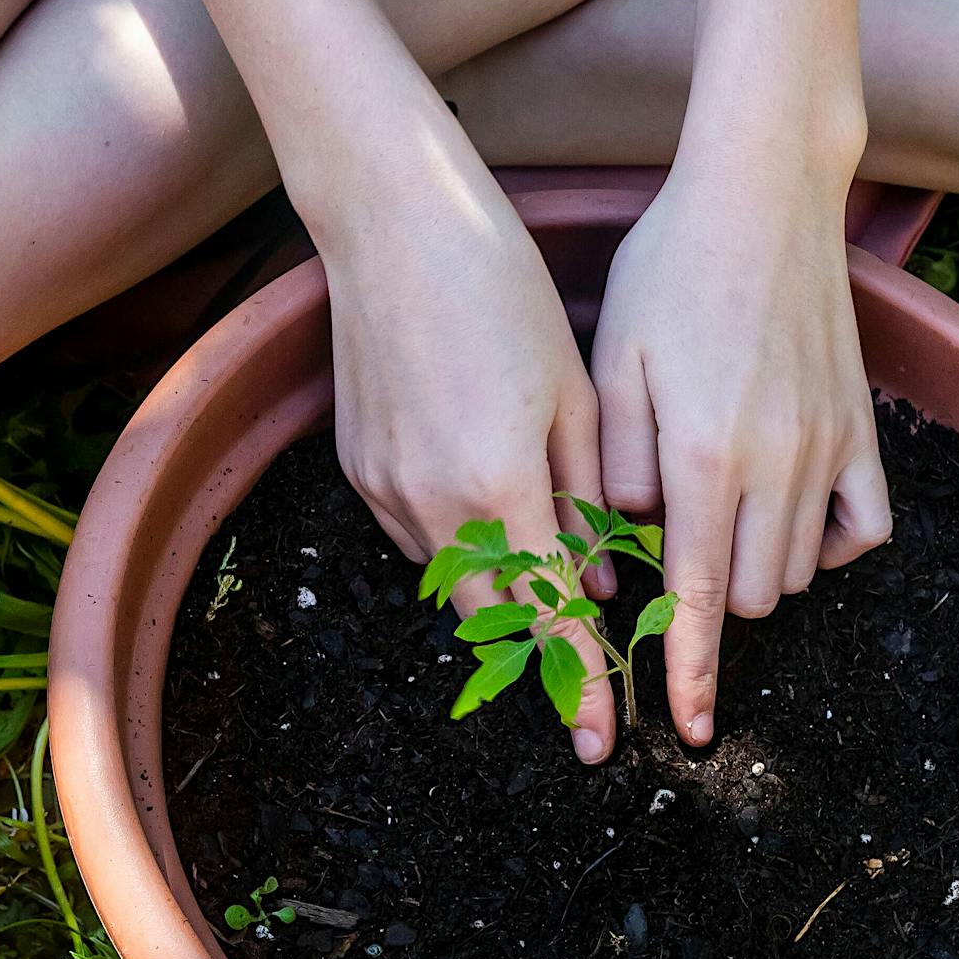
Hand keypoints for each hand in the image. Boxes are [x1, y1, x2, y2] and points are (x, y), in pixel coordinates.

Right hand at [321, 182, 620, 763]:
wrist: (391, 221)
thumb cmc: (501, 289)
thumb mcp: (574, 394)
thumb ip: (587, 498)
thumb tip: (598, 581)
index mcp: (498, 484)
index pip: (549, 612)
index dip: (578, 681)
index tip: (602, 737)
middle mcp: (431, 501)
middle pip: (492, 619)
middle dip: (537, 661)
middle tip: (583, 693)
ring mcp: (384, 487)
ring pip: (452, 583)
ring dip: (499, 602)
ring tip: (545, 599)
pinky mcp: (357, 467)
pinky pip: (416, 540)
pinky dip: (460, 553)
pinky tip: (491, 526)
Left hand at [591, 158, 891, 745]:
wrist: (765, 192)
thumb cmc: (670, 267)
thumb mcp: (613, 358)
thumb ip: (613, 462)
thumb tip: (629, 539)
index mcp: (703, 457)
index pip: (699, 597)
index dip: (693, 671)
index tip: (691, 727)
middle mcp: (776, 465)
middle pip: (755, 596)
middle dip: (712, 602)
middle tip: (675, 550)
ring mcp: (829, 449)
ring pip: (802, 569)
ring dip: (758, 569)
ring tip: (720, 513)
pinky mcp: (862, 429)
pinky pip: (866, 526)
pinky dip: (831, 543)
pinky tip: (790, 514)